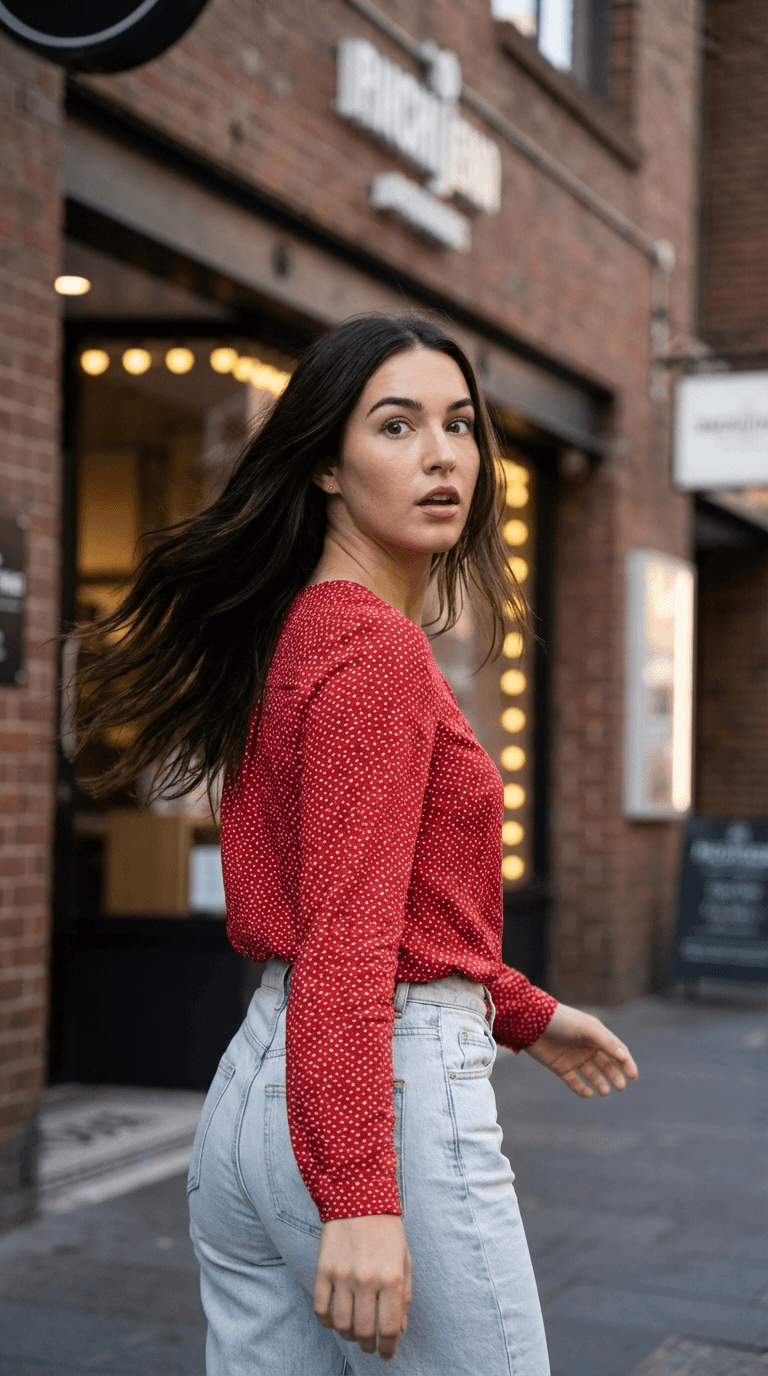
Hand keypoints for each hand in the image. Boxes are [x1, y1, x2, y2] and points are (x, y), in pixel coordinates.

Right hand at [313, 1214, 411, 1361]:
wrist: (358, 1196)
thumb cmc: (386, 1230)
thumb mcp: (404, 1260)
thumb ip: (404, 1296)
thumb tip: (398, 1329)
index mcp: (391, 1278)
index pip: (388, 1329)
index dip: (388, 1348)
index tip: (386, 1354)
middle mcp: (367, 1280)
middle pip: (364, 1331)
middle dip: (369, 1346)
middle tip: (371, 1346)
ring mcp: (342, 1276)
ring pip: (341, 1324)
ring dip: (349, 1335)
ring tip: (355, 1332)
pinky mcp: (323, 1270)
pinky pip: (320, 1308)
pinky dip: (327, 1321)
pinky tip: (335, 1319)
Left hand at [525, 1002, 638, 1097]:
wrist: (531, 1022)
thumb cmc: (563, 1021)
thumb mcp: (587, 1029)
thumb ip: (606, 1042)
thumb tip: (624, 1057)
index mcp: (596, 1035)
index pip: (616, 1050)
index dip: (626, 1063)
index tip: (633, 1076)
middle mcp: (586, 1046)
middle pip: (606, 1064)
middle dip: (615, 1076)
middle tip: (620, 1087)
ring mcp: (573, 1057)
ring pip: (591, 1074)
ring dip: (600, 1084)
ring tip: (604, 1092)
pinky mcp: (560, 1066)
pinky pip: (573, 1081)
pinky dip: (581, 1088)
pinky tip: (588, 1094)